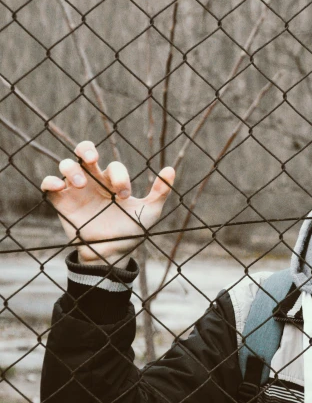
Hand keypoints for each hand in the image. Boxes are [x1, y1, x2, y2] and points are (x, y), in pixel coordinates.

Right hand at [40, 140, 175, 266]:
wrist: (111, 253)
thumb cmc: (130, 231)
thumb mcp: (149, 212)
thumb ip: (160, 191)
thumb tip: (171, 169)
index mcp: (112, 181)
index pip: (114, 167)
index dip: (120, 176)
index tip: (124, 194)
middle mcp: (93, 181)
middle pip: (85, 152)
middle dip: (87, 150)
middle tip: (94, 159)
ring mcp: (75, 190)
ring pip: (67, 165)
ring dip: (72, 169)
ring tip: (81, 184)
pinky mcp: (61, 202)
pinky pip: (49, 185)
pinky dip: (51, 181)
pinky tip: (60, 187)